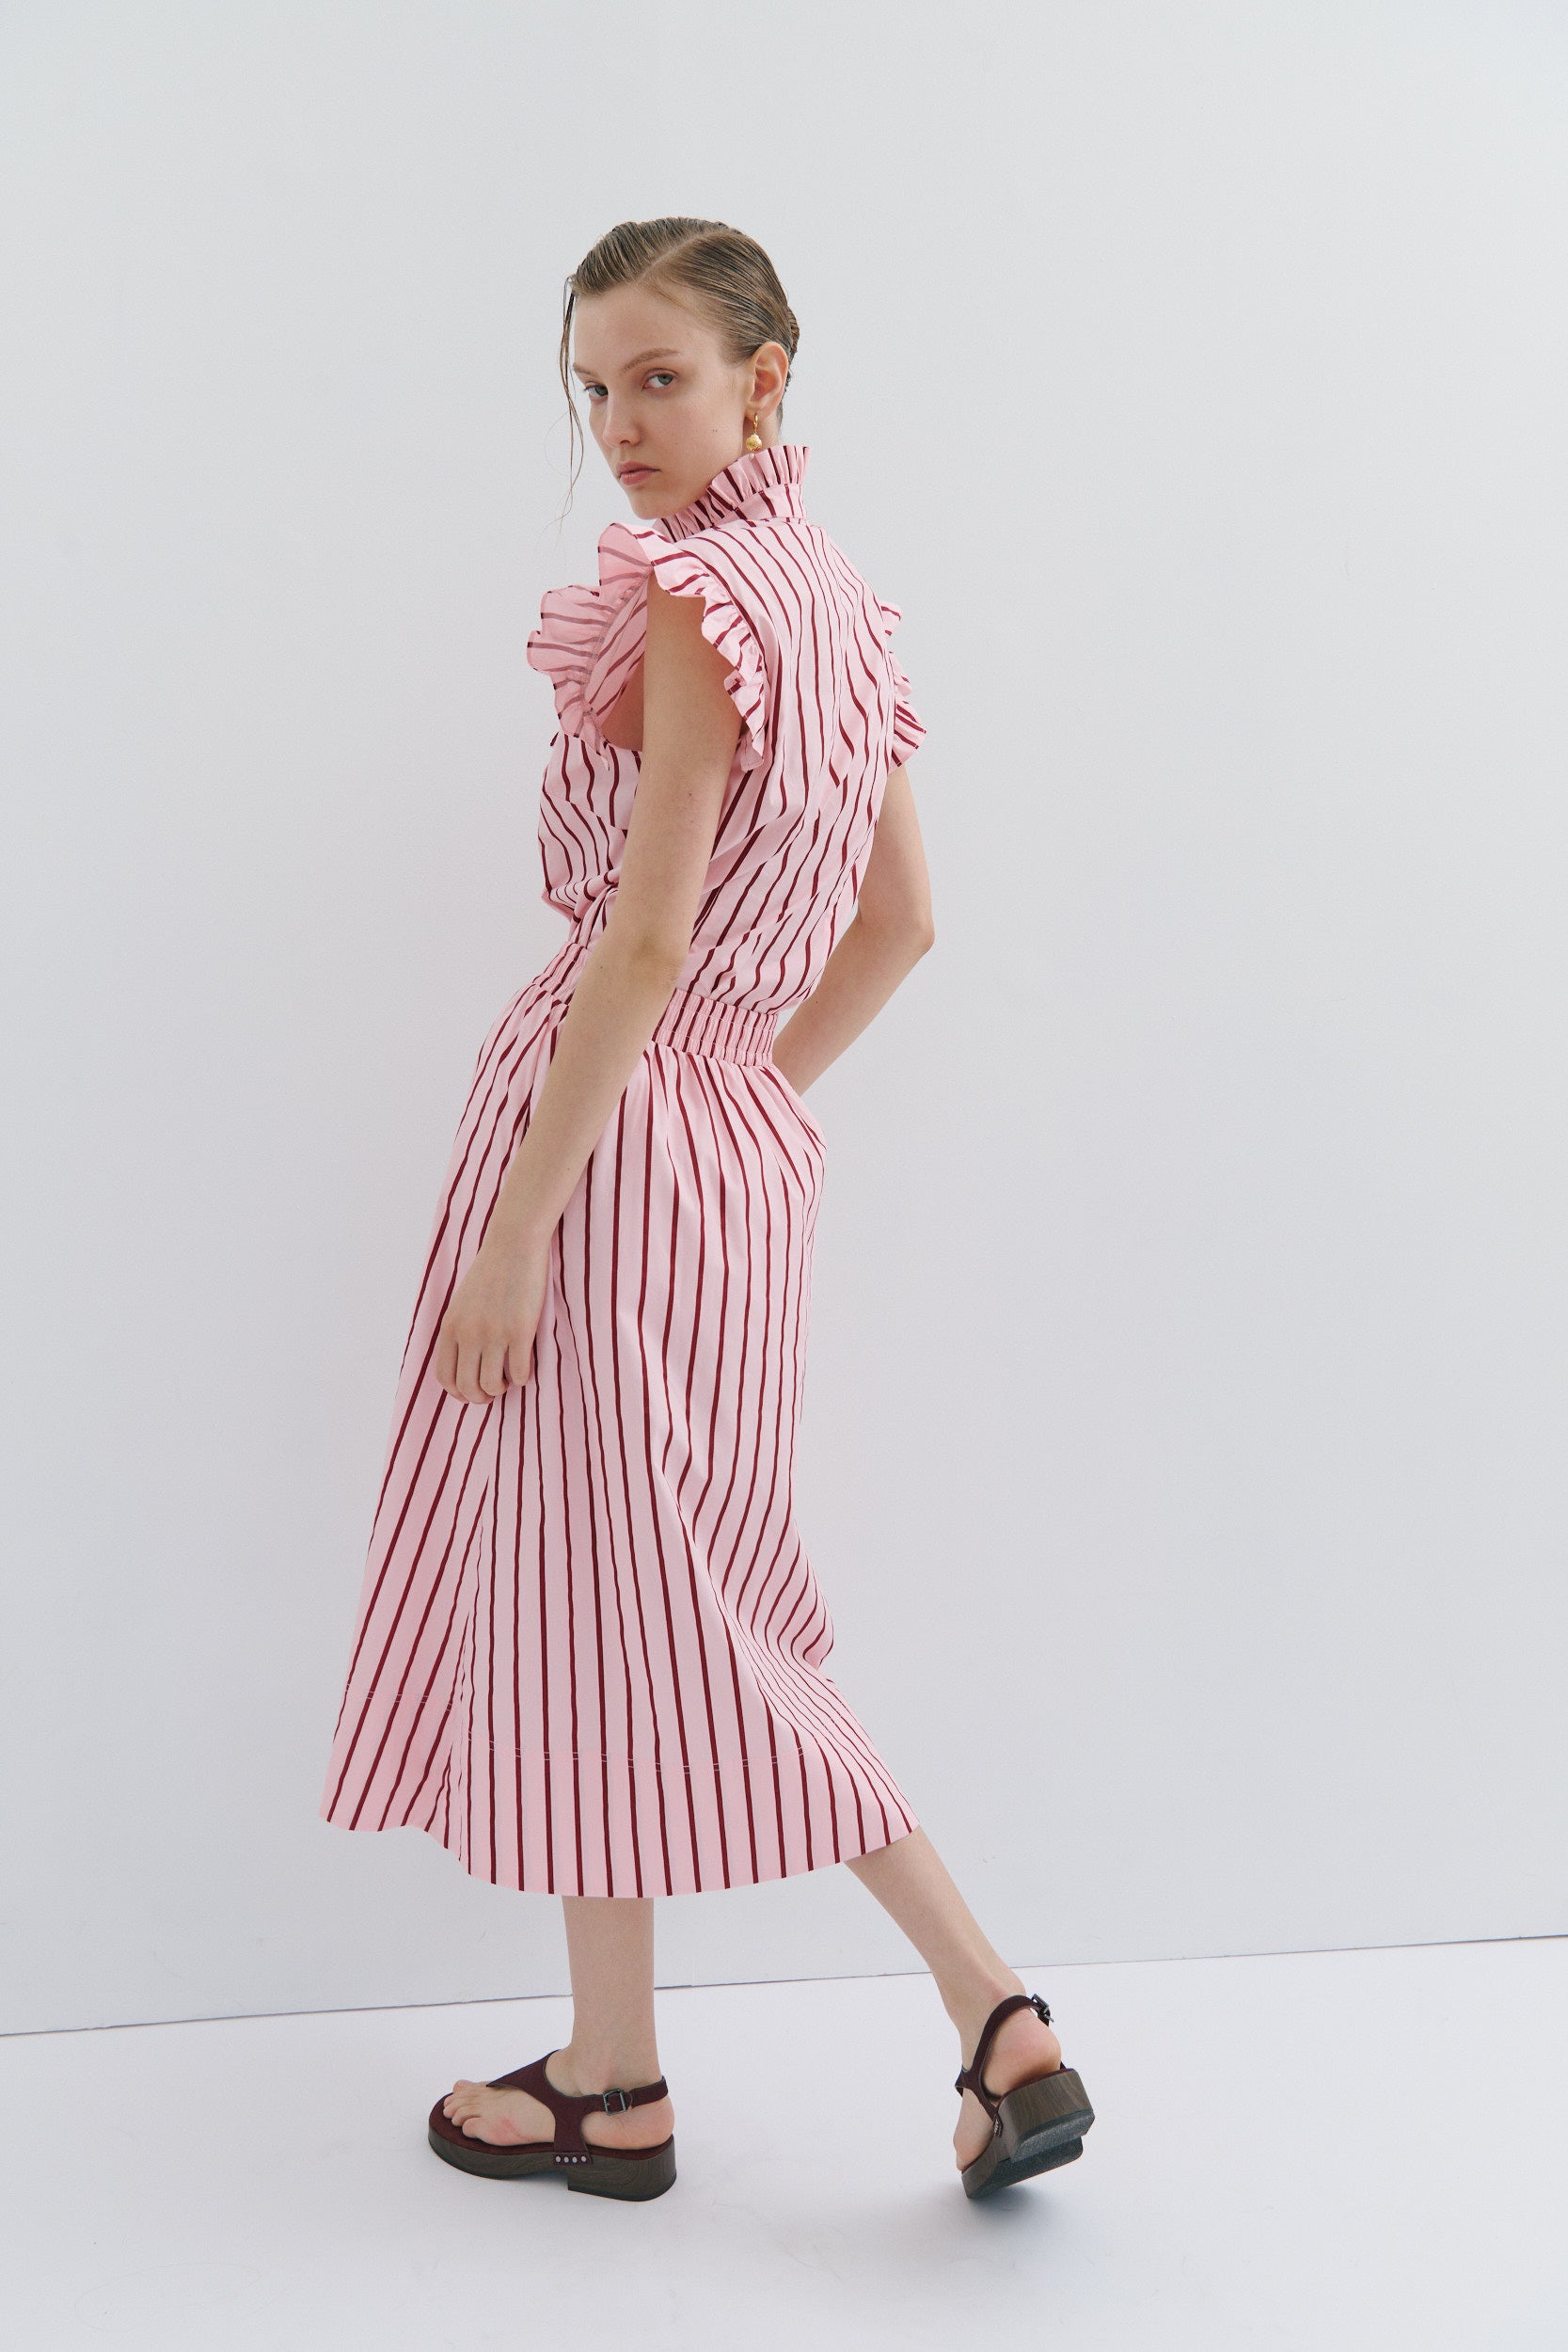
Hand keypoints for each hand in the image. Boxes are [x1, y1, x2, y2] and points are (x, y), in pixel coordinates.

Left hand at [435, 1229, 549, 1404]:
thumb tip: (466, 1367)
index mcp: (450, 1327)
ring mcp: (494, 1333)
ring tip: (509, 1379)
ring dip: (502, 1388)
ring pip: (492, 1385)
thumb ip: (460, 1332)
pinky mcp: (520, 1331)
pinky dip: (523, 1377)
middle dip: (481, 1397)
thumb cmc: (491, 1274)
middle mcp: (468, 1333)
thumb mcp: (462, 1304)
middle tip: (494, 1390)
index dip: (459, 1393)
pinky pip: (520, 1372)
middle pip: (468, 1387)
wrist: (514, 1245)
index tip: (473, 1391)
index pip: (445, 1377)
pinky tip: (525, 1367)